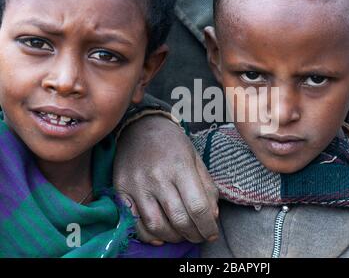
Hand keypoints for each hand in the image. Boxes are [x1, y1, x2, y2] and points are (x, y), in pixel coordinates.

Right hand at [113, 115, 218, 244]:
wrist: (140, 126)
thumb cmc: (173, 143)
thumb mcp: (196, 158)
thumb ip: (207, 187)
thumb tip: (212, 216)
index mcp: (180, 167)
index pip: (198, 207)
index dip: (208, 227)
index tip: (212, 234)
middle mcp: (158, 177)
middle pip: (179, 219)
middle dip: (194, 234)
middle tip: (199, 236)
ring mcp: (137, 185)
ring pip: (156, 225)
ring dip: (173, 238)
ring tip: (182, 235)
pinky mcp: (121, 189)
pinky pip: (134, 222)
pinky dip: (148, 236)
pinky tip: (161, 236)